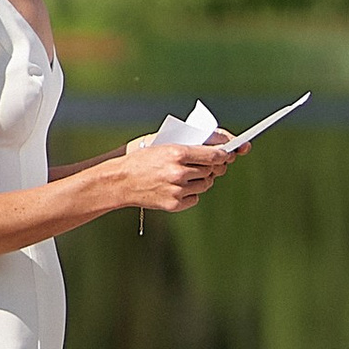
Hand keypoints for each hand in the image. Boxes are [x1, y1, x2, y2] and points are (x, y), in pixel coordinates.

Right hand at [123, 137, 237, 214]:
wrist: (121, 181)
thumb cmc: (142, 159)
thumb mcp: (163, 145)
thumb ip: (188, 147)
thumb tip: (213, 151)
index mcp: (178, 153)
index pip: (214, 155)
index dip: (224, 155)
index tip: (226, 155)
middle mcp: (180, 172)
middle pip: (212, 171)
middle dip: (212, 168)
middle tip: (207, 165)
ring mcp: (177, 190)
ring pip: (205, 185)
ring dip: (201, 180)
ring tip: (187, 176)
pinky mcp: (174, 204)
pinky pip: (195, 198)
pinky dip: (191, 194)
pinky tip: (178, 188)